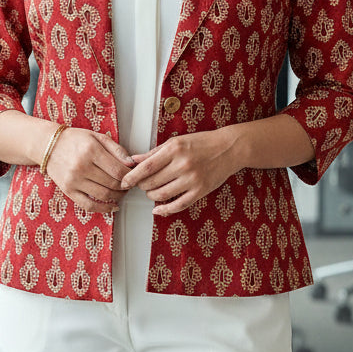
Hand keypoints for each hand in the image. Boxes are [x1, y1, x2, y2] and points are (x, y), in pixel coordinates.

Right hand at [46, 128, 135, 213]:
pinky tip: (113, 206)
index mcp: (91, 150)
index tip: (133, 176)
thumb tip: (131, 163)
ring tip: (122, 192)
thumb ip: (116, 149)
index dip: (130, 176)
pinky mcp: (68, 190)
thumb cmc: (74, 140)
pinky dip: (103, 209)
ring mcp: (74, 180)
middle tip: (129, 184)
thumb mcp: (97, 137)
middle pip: (112, 183)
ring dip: (118, 197)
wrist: (49, 145)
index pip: (118, 170)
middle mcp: (82, 166)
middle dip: (125, 186)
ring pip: (104, 195)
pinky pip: (88, 205)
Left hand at [120, 128, 237, 216]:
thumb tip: (133, 160)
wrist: (229, 149)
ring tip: (150, 191)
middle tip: (140, 184)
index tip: (124, 182)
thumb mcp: (176, 142)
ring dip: (151, 196)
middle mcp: (183, 165)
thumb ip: (154, 152)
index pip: (146, 167)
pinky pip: (178, 205)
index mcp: (174, 150)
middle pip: (152, 182)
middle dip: (141, 186)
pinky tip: (157, 209)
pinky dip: (165, 210)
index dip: (131, 177)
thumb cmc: (201, 143)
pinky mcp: (200, 191)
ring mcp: (192, 180)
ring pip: (162, 195)